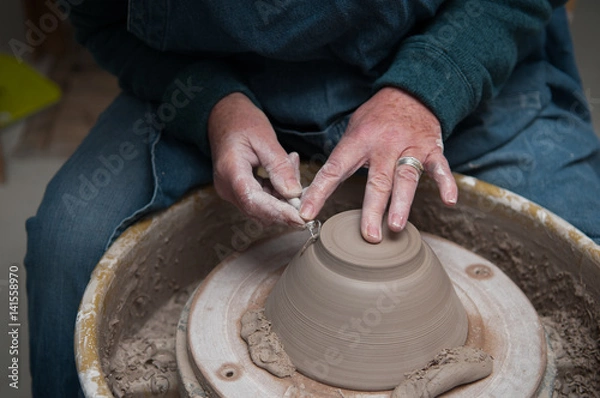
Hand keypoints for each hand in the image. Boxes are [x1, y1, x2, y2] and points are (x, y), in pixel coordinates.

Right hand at [208, 92, 303, 225]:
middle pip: (258, 210)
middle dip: (284, 210)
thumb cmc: (241, 121)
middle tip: (307, 199)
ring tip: (293, 170)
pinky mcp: (238, 191)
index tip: (300, 218)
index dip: (278, 212)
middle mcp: (227, 187)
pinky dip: (276, 193)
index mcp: (230, 171)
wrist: (223, 115)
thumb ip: (279, 166)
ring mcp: (230, 191)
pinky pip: (260, 200)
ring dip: (282, 200)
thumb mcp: (265, 138)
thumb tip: (294, 193)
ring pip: (261, 208)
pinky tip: (285, 175)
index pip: (253, 201)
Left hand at [300, 87, 456, 241]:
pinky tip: (448, 201)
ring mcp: (409, 147)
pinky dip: (446, 183)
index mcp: (359, 141)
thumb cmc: (377, 117)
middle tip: (369, 235)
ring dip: (401, 203)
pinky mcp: (431, 149)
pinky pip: (440, 167)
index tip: (307, 213)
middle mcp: (384, 145)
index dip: (319, 192)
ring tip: (395, 226)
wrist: (411, 92)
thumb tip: (316, 189)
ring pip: (405, 177)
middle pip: (377, 180)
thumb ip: (342, 158)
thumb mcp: (353, 130)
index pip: (335, 169)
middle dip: (372, 209)